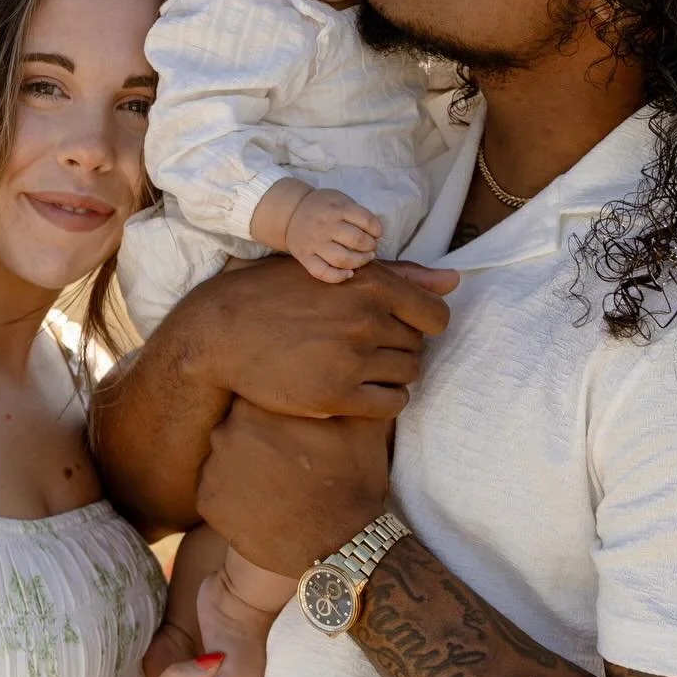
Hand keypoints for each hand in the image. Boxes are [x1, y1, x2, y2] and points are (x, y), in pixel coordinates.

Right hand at [189, 258, 458, 420]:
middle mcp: (366, 320)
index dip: (421, 324)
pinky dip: (384, 400)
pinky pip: (392, 404)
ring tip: (358, 367)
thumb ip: (399, 276)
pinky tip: (359, 391)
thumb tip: (454, 282)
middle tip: (362, 346)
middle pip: (417, 346)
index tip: (397, 327)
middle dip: (396, 347)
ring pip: (408, 374)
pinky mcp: (337, 396)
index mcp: (370, 283)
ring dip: (391, 373)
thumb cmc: (277, 295)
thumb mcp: (334, 271)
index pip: (435, 315)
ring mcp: (352, 360)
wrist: (222, 332)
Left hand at [196, 399, 390, 576]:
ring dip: (247, 464)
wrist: (339, 547)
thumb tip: (349, 366)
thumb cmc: (353, 480)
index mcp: (262, 405)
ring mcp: (213, 467)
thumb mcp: (362, 424)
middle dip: (261, 436)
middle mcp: (228, 430)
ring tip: (281, 483)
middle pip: (239, 423)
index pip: (259, 391)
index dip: (279, 406)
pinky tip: (266, 503)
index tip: (296, 423)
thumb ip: (346, 389)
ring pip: (227, 455)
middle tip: (293, 458)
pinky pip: (217, 487)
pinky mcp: (207, 501)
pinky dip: (236, 494)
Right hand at [284, 187, 382, 282]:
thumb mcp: (339, 199)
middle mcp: (325, 226)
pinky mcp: (305, 258)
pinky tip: (349, 273)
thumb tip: (375, 232)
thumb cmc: (321, 207)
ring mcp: (314, 243)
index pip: (366, 221)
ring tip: (365, 258)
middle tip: (371, 247)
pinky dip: (338, 277)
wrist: (290, 213)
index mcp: (336, 209)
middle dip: (370, 246)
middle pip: (356, 240)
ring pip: (342, 259)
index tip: (377, 233)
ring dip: (360, 261)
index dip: (377, 229)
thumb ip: (356, 212)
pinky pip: (322, 272)